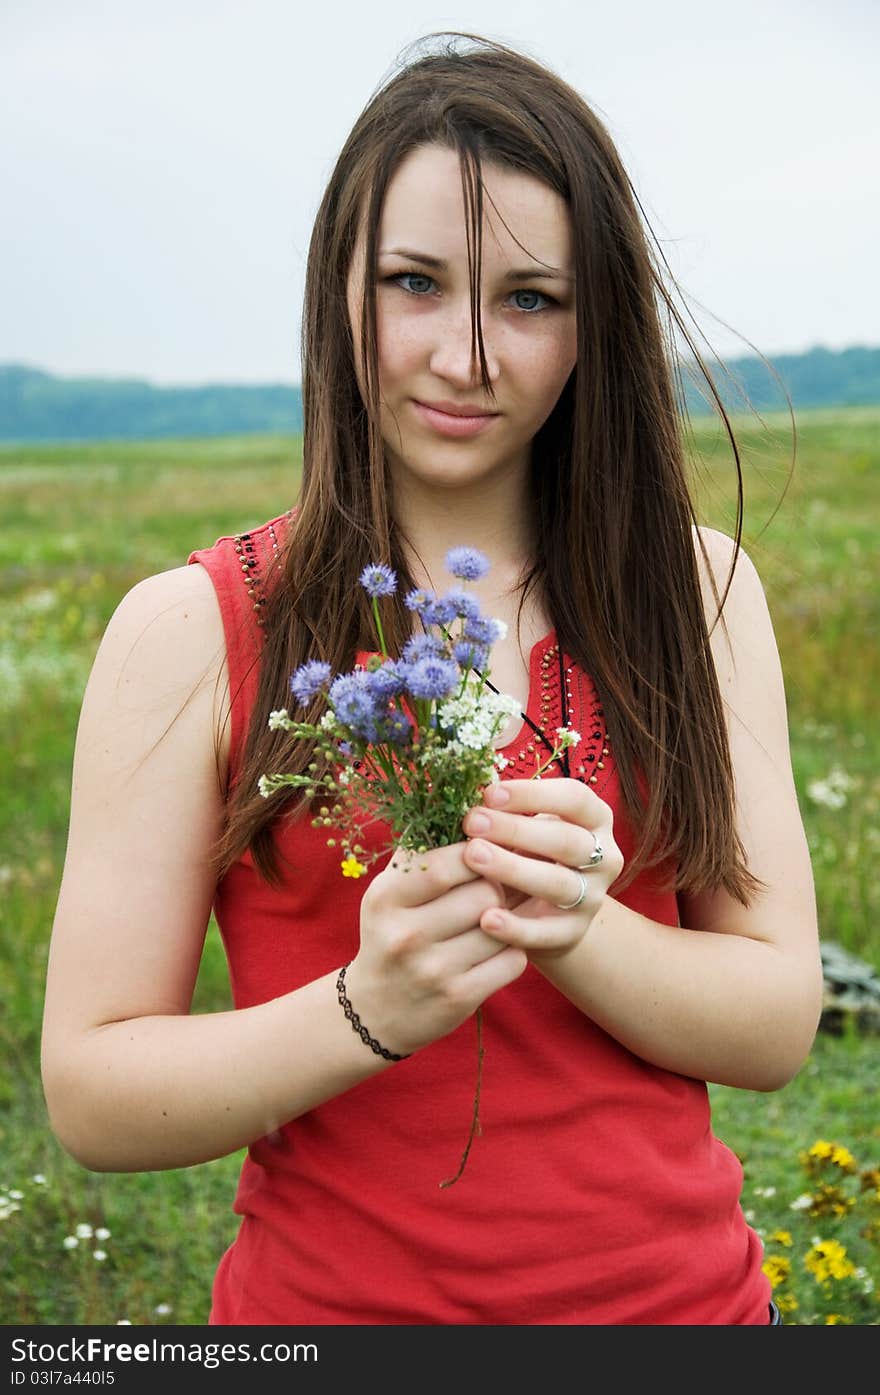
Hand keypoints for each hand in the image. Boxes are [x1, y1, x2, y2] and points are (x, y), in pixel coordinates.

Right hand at [348, 841, 527, 1056]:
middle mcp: (406, 935)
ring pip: (503, 926)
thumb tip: (467, 807)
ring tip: (508, 909)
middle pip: (484, 894)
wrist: (374, 1010)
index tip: (487, 850)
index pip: (446, 863)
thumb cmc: (390, 934)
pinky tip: (503, 943)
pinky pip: (512, 960)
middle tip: (503, 881)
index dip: (478, 852)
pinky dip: (515, 947)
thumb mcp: (389, 891)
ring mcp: (433, 970)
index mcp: (386, 899)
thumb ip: (421, 852)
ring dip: (513, 916)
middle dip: (500, 884)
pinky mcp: (459, 999)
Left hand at [460, 778, 623, 959]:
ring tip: (474, 857)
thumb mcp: (528, 826)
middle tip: (472, 822)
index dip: (533, 794)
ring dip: (514, 869)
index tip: (489, 793)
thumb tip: (468, 792)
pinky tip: (486, 919)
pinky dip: (516, 927)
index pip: (574, 799)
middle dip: (516, 829)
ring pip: (559, 884)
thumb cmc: (531, 852)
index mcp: (595, 819)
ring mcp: (592, 897)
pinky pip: (547, 932)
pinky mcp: (574, 932)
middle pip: (566, 841)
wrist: (549, 911)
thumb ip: (506, 811)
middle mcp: (603, 857)